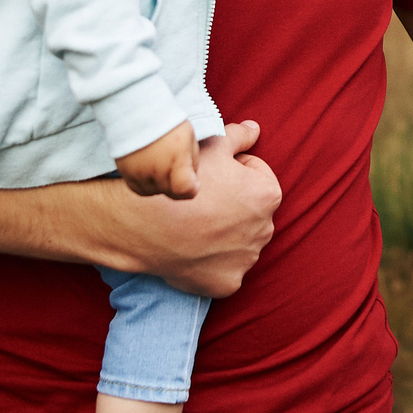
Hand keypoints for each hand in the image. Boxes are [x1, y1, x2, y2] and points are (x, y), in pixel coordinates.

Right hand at [117, 121, 201, 199]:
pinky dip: (147, 184)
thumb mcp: (190, 138)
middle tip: (176, 166)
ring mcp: (139, 173)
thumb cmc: (168, 123)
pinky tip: (151, 170)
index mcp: (175, 159)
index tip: (194, 182)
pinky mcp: (126, 173)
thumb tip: (192, 180)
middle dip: (178, 184)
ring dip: (162, 184)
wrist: (137, 111)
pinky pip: (139, 189)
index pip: (185, 189)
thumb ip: (192, 162)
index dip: (192, 189)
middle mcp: (156, 170)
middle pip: (171, 192)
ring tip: (162, 164)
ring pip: (155, 192)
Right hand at [122, 123, 276, 296]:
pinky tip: (194, 248)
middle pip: (250, 211)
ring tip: (195, 223)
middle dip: (233, 204)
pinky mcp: (228, 283)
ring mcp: (246, 260)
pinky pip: (225, 269)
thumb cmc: (182, 179)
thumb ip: (239, 135)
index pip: (256, 175)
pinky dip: (213, 262)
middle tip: (201, 199)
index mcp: (267, 194)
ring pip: (240, 241)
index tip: (210, 174)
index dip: (232, 169)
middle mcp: (265, 230)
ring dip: (225, 233)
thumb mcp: (212, 144)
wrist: (145, 222)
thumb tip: (255, 129)